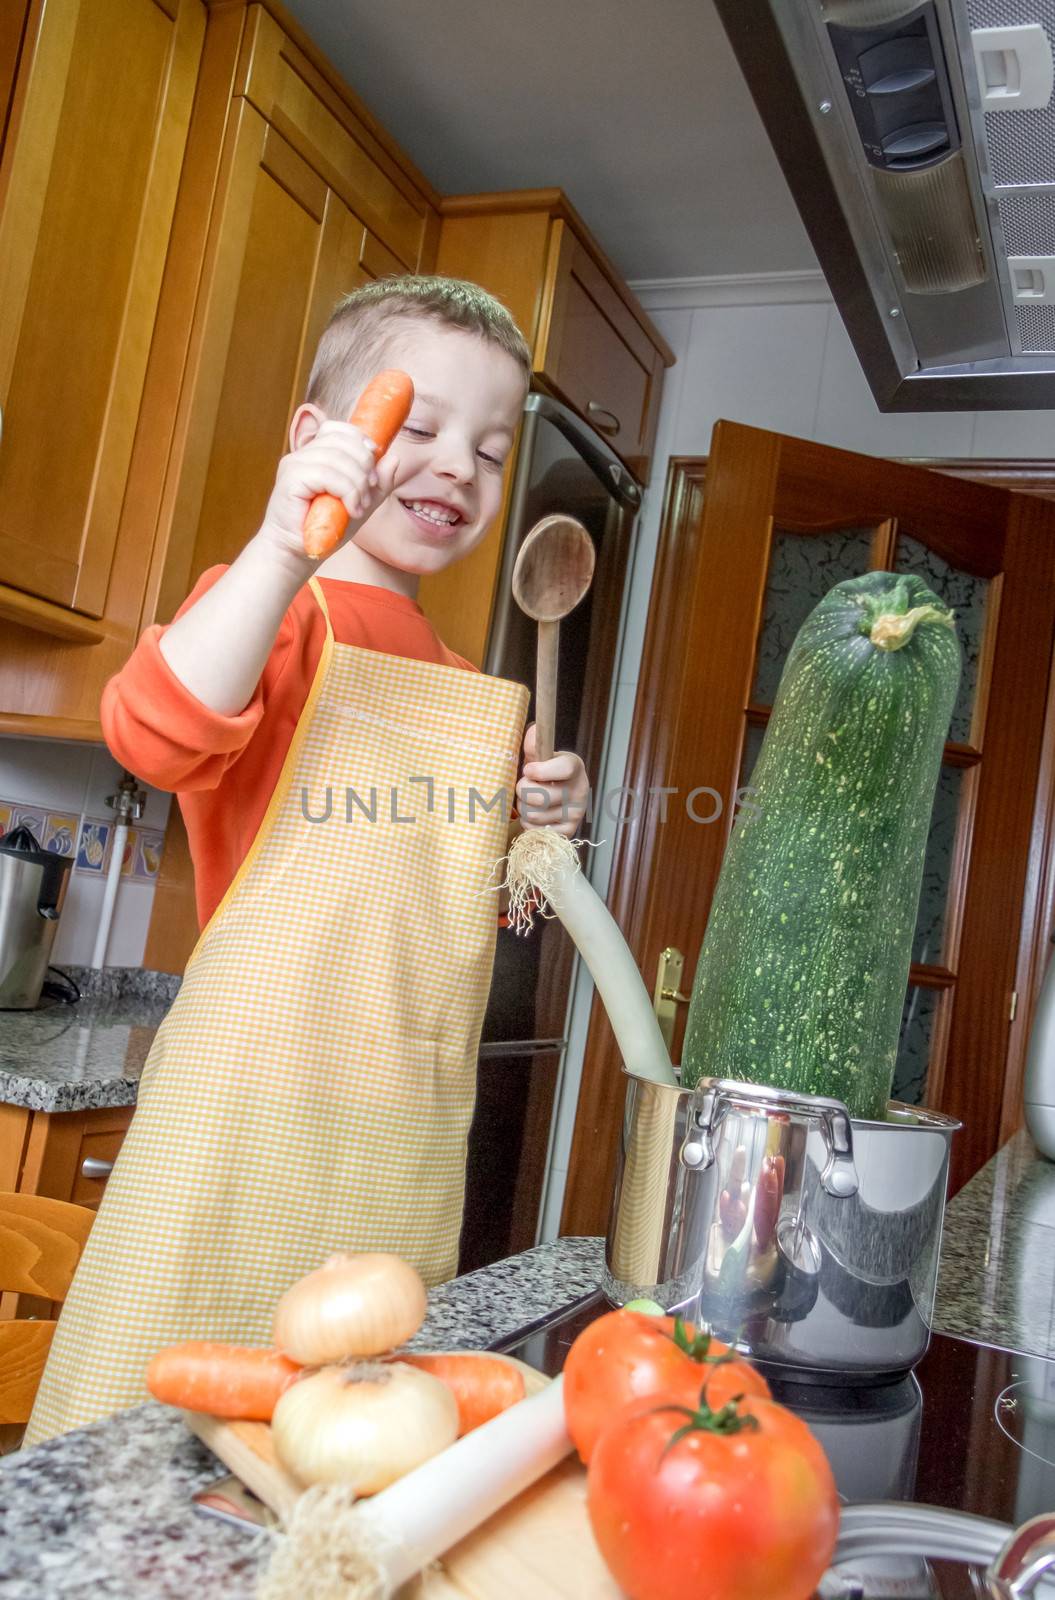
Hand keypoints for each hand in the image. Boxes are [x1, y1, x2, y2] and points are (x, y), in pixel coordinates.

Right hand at [256, 419, 399, 567]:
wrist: (298, 554)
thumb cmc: (326, 529)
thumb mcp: (361, 503)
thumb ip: (378, 483)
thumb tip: (394, 457)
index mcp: (315, 454)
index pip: (338, 429)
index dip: (359, 439)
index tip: (374, 460)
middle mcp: (302, 455)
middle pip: (342, 441)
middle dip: (364, 465)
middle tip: (369, 494)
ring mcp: (294, 464)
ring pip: (337, 458)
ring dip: (357, 484)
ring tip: (360, 507)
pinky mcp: (291, 479)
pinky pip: (327, 474)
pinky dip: (346, 492)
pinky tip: (350, 510)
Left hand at [516, 723, 589, 837]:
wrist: (559, 796)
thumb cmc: (545, 773)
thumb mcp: (542, 756)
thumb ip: (535, 744)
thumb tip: (534, 730)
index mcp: (574, 766)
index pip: (563, 768)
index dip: (540, 771)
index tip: (528, 769)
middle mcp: (580, 790)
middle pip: (539, 796)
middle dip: (523, 791)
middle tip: (525, 786)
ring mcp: (576, 813)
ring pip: (533, 815)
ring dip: (523, 808)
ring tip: (529, 801)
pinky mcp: (568, 831)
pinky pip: (536, 830)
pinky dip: (529, 824)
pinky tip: (536, 815)